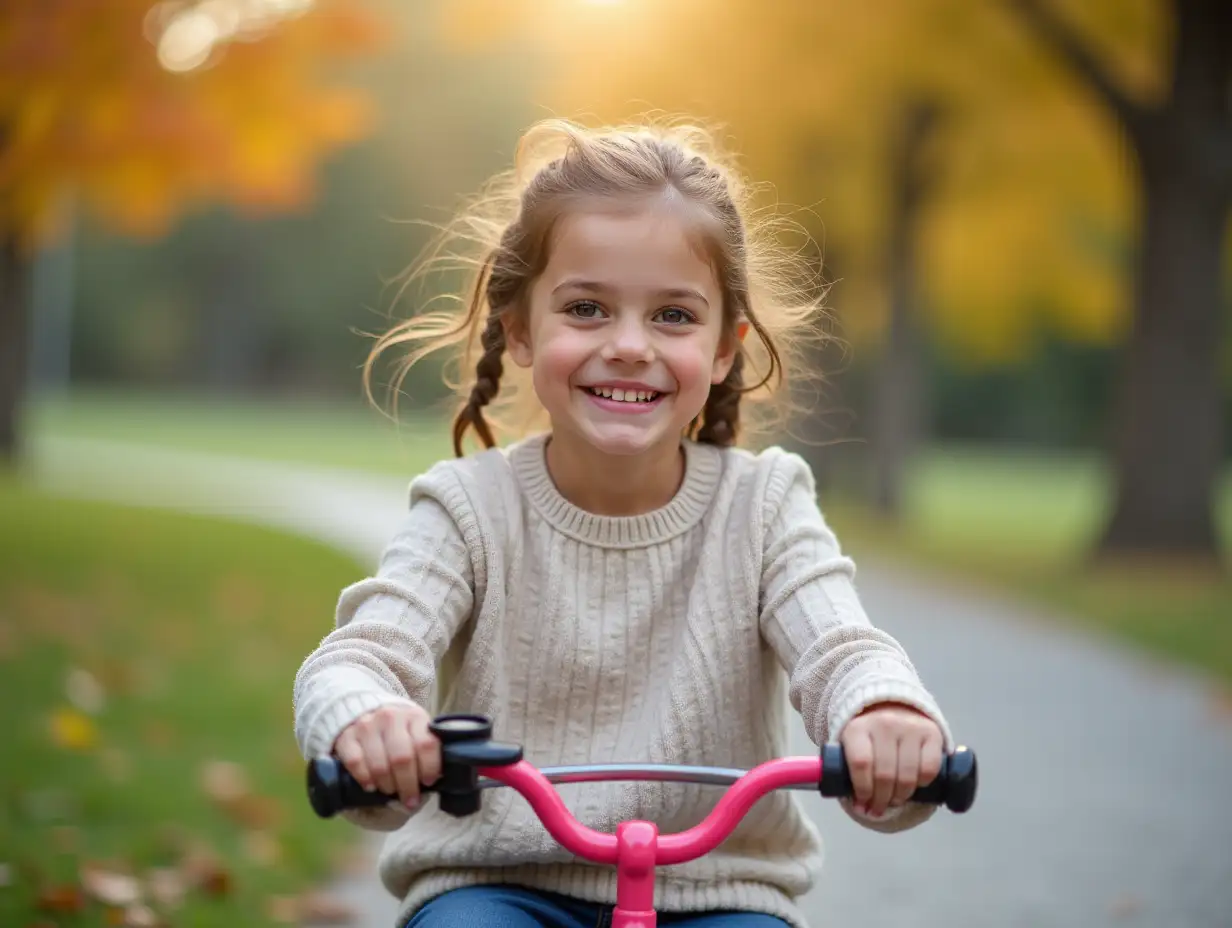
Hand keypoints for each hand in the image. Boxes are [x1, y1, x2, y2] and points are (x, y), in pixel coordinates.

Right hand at [333, 702, 440, 808]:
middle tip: (410, 800)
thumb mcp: (417, 731)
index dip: (429, 767)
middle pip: (402, 758)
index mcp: (414, 716)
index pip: (426, 743)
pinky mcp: (346, 736)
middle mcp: (390, 717)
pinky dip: (364, 778)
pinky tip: (371, 786)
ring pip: (379, 764)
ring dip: (387, 785)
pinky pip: (355, 763)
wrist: (367, 712)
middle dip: (408, 785)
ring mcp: (366, 725)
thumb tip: (437, 780)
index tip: (429, 782)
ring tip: (391, 792)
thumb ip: (425, 750)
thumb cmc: (399, 730)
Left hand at [839, 702, 943, 817]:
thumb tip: (843, 796)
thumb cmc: (868, 737)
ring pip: (908, 776)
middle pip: (885, 774)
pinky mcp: (931, 733)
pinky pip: (929, 769)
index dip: (863, 790)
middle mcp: (884, 723)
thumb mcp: (850, 745)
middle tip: (878, 809)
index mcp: (857, 727)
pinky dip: (922, 784)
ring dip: (900, 797)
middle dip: (881, 800)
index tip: (861, 804)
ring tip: (894, 801)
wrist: (893, 707)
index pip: (860, 763)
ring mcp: (910, 727)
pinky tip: (913, 786)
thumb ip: (843, 767)